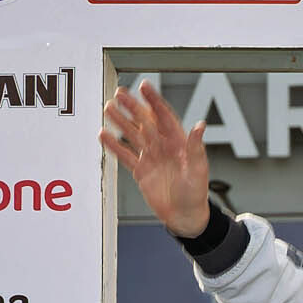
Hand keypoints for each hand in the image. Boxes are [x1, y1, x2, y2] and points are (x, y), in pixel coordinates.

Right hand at [100, 81, 212, 236]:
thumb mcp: (198, 169)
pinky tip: (103, 134)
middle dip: (133, 107)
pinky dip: (114, 145)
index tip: (144, 86)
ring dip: (121, 122)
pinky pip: (125, 155)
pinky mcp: (141, 171)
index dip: (154, 101)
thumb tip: (200, 125)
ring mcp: (151, 157)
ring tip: (108, 108)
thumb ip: (196, 147)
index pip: (165, 116)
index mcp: (179, 143)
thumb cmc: (196, 193)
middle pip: (145, 122)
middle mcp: (164, 147)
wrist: (185, 216)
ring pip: (133, 135)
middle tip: (118, 93)